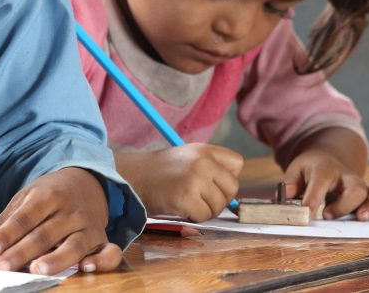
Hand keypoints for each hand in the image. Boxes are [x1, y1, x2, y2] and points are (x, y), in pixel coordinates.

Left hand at [0, 167, 121, 274]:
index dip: (8, 233)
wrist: (86, 181)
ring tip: (37, 269)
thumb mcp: (26, 200)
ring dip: (57, 258)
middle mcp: (68, 211)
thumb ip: (3, 222)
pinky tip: (87, 268)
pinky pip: (108, 251)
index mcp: (47, 196)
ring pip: (74, 244)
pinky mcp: (102, 238)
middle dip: (22, 250)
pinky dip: (101, 261)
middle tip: (2, 266)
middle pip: (45, 233)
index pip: (25, 217)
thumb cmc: (49, 195)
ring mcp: (87, 225)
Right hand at [116, 144, 242, 221]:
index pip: (237, 163)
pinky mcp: (186, 197)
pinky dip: (193, 218)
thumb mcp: (187, 158)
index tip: (212, 183)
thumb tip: (232, 193)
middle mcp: (202, 161)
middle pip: (232, 188)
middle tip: (201, 200)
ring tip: (187, 203)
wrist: (131, 177)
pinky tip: (179, 208)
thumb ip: (210, 167)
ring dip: (205, 210)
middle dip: (220, 199)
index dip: (227, 177)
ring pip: (219, 205)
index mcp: (204, 150)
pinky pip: (204, 216)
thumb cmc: (159, 173)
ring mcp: (195, 179)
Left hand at [283, 150, 368, 220]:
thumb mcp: (296, 169)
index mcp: (324, 169)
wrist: (328, 158)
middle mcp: (346, 176)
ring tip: (363, 218)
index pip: (321, 181)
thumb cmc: (310, 169)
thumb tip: (285, 197)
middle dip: (345, 203)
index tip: (307, 213)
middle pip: (354, 187)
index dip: (314, 197)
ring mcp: (361, 184)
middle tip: (329, 215)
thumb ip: (290, 183)